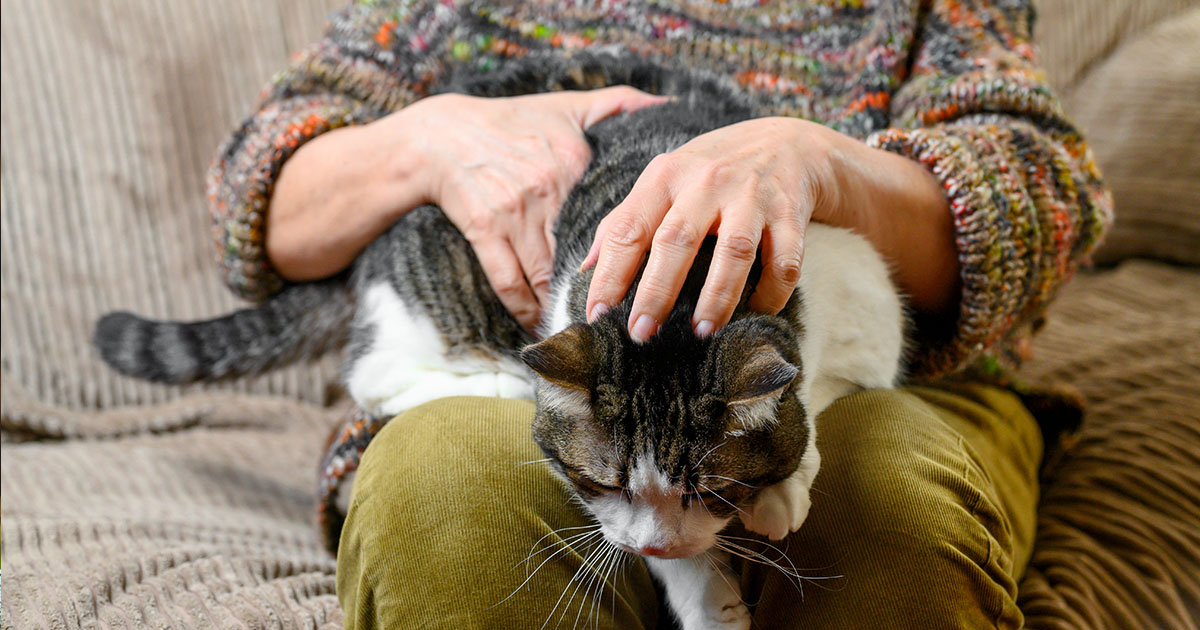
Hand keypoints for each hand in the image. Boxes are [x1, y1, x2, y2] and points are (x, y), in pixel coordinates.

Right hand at [267, 86, 666, 331]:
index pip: (614, 215)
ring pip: (548, 276)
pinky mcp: (485, 231)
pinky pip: (509, 282)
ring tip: (586, 333)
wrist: (442, 135)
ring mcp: (514, 214)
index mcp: (575, 161)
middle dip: (602, 289)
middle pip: (583, 253)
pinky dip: (525, 310)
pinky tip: (539, 327)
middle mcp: (549, 190)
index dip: (634, 248)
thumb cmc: (511, 122)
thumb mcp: (568, 104)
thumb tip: (669, 104)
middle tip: (623, 318)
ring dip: (565, 307)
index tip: (652, 273)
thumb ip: (621, 103)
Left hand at [582, 117, 837, 341]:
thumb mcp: (664, 180)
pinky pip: (784, 261)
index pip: (629, 228)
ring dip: (717, 297)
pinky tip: (756, 313)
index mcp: (666, 176)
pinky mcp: (790, 212)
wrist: (786, 142)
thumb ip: (624, 220)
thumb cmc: (710, 171)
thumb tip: (585, 269)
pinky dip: (771, 292)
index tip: (596, 315)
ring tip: (701, 332)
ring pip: (734, 252)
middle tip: (641, 334)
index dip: (609, 274)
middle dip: (656, 292)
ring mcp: (751, 196)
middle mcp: (707, 181)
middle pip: (677, 240)